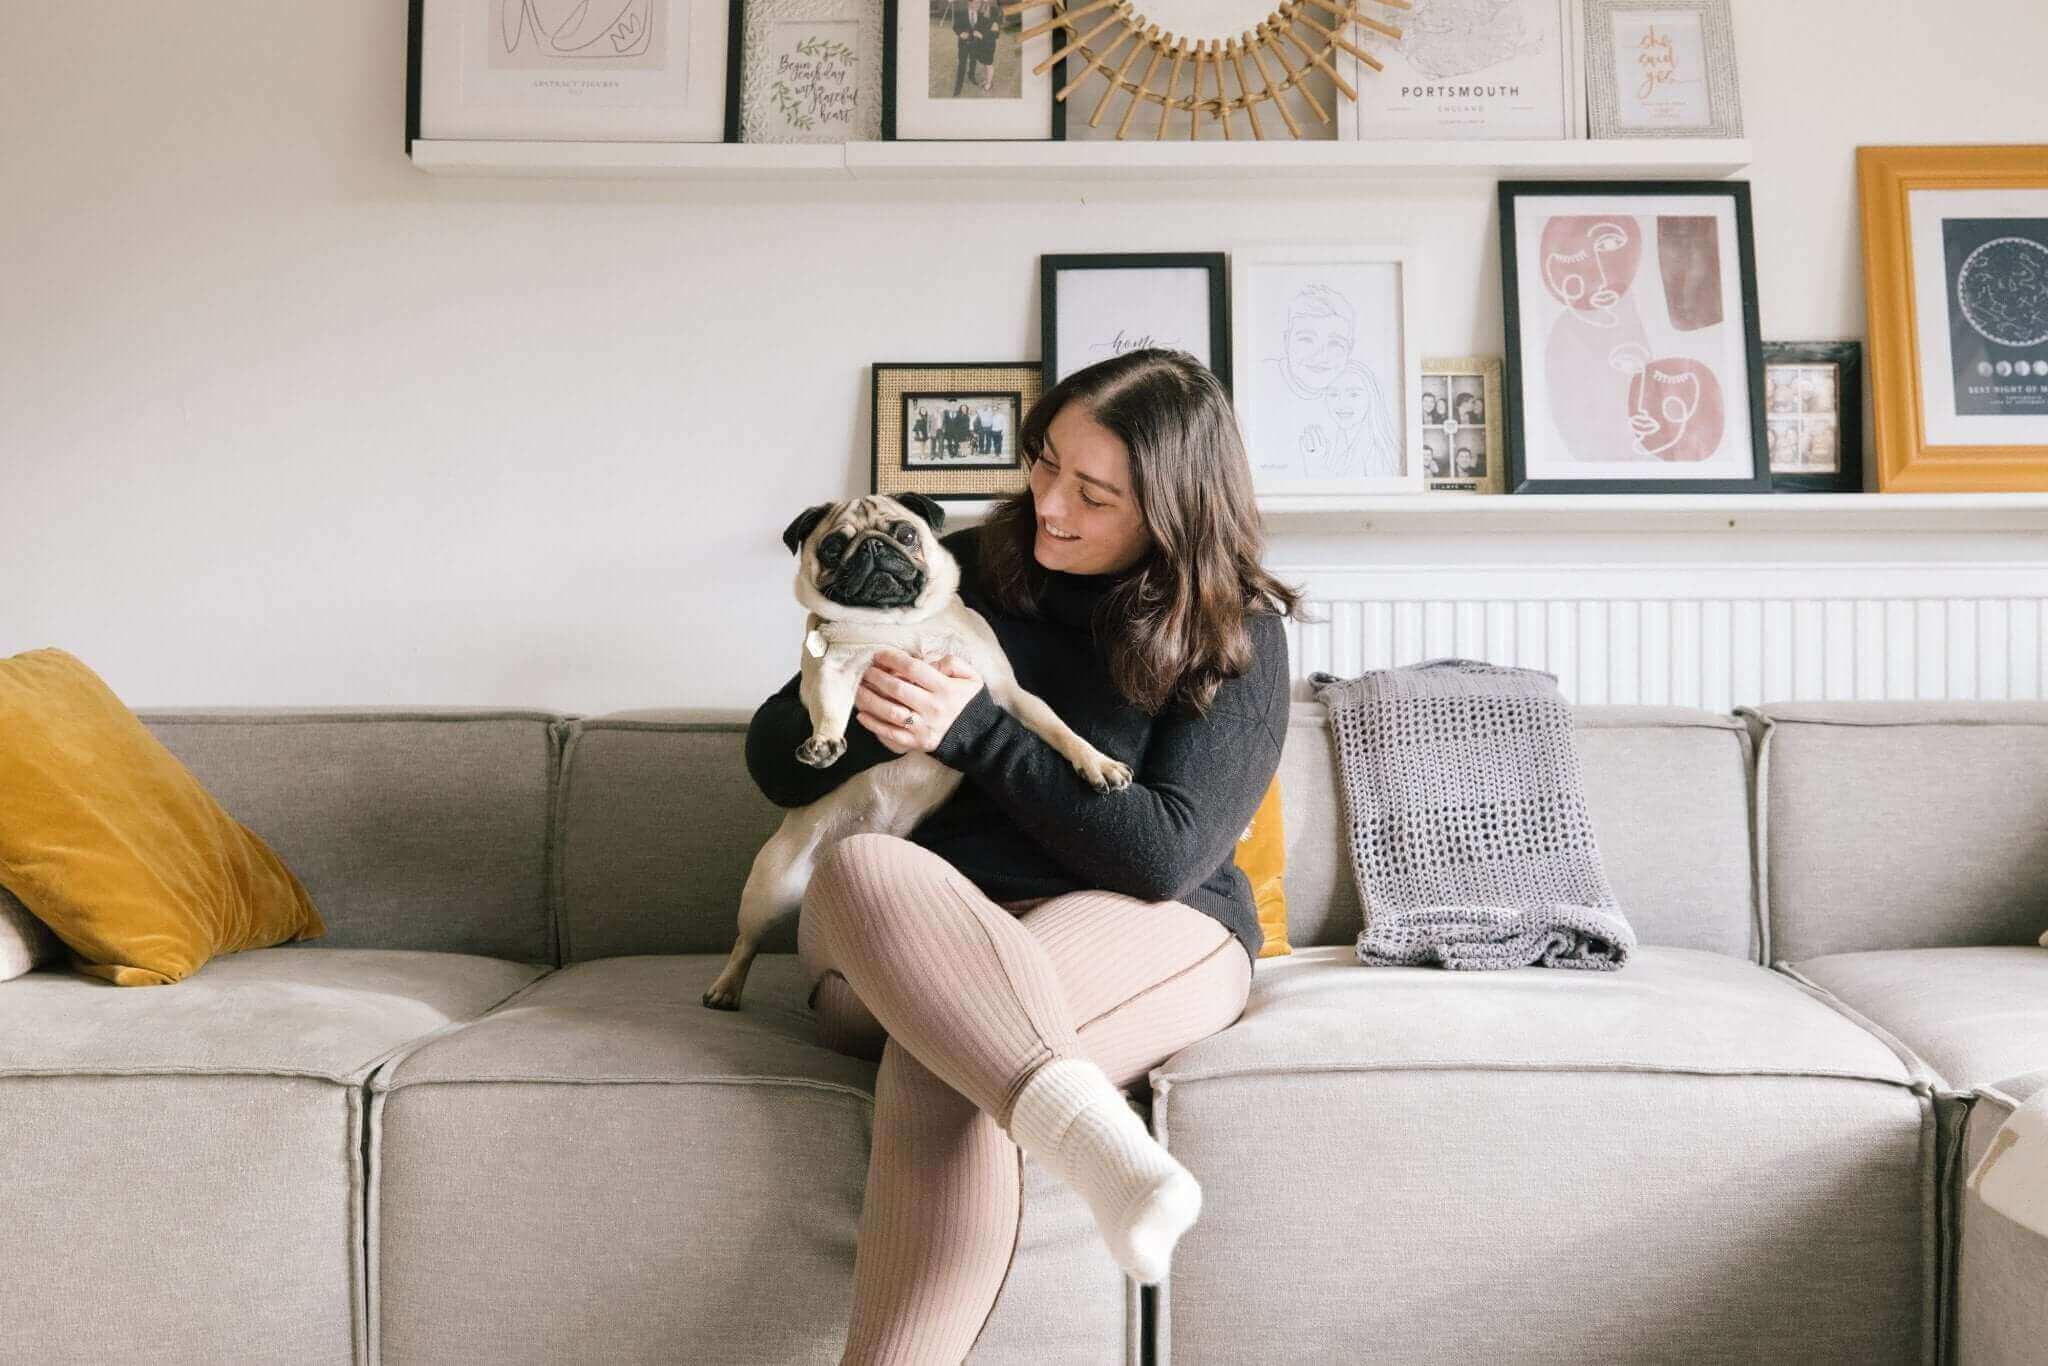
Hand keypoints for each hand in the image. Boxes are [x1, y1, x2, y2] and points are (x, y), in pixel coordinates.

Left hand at [854, 648, 982, 754]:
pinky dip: (874, 725)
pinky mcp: (917, 742)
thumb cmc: (971, 703)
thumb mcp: (971, 677)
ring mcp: (923, 727)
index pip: (914, 669)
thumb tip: (925, 661)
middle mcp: (932, 707)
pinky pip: (891, 734)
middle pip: (897, 689)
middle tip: (865, 670)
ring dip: (870, 699)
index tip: (880, 654)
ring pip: (889, 712)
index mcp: (945, 689)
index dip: (893, 659)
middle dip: (877, 677)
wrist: (980, 737)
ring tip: (858, 688)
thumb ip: (951, 663)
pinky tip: (862, 715)